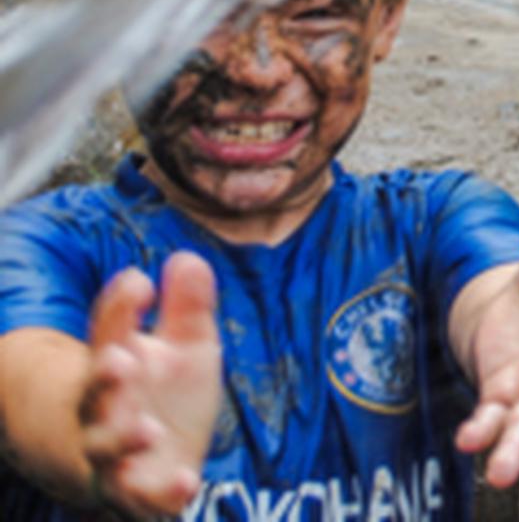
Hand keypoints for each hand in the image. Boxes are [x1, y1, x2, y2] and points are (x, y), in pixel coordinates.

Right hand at [79, 251, 221, 515]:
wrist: (145, 463)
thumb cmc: (164, 392)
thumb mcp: (185, 344)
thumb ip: (187, 306)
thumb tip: (187, 256)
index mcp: (116, 365)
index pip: (110, 333)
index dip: (120, 307)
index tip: (139, 281)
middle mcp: (106, 410)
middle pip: (96, 393)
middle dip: (105, 377)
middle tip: (121, 361)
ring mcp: (116, 454)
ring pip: (107, 450)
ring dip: (124, 440)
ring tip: (147, 429)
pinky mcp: (138, 494)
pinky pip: (143, 500)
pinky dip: (163, 494)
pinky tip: (185, 482)